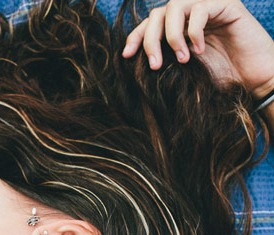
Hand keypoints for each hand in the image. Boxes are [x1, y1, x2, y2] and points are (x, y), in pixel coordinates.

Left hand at [122, 0, 273, 98]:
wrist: (254, 82)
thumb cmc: (222, 80)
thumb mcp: (184, 73)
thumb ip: (165, 62)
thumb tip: (134, 64)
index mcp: (180, 28)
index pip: (151, 23)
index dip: (136, 36)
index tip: (126, 56)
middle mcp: (192, 14)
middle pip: (158, 12)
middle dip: (150, 38)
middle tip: (154, 65)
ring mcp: (208, 6)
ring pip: (175, 5)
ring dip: (172, 35)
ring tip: (182, 60)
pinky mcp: (226, 4)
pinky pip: (200, 8)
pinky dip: (194, 31)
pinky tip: (199, 51)